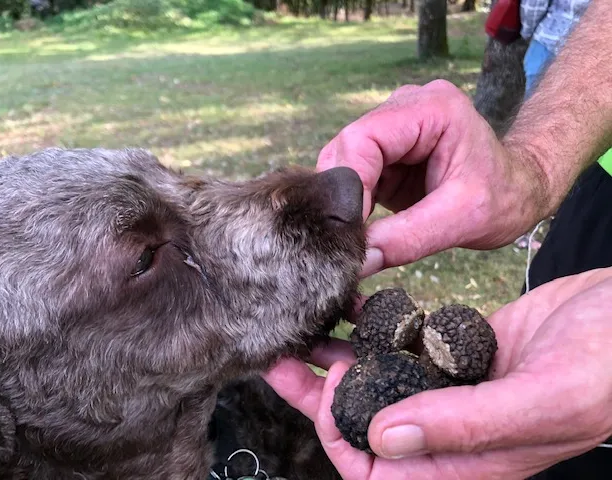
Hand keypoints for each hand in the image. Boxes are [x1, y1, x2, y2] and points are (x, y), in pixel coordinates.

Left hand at [263, 268, 611, 479]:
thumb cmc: (606, 368)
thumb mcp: (539, 401)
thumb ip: (462, 425)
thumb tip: (384, 439)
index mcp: (466, 460)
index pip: (379, 470)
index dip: (341, 436)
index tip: (328, 387)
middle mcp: (451, 428)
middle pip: (366, 420)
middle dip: (318, 394)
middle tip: (280, 356)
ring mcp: (453, 386)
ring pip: (379, 379)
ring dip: (340, 356)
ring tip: (305, 325)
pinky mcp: (459, 350)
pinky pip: (404, 344)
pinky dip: (377, 328)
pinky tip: (353, 306)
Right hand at [317, 80, 552, 276]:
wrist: (520, 191)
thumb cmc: (505, 198)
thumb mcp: (463, 221)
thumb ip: (408, 239)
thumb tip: (358, 262)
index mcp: (431, 108)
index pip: (363, 138)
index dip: (349, 185)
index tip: (350, 231)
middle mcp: (405, 107)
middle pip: (346, 148)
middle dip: (341, 197)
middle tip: (347, 241)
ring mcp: (392, 128)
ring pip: (343, 163)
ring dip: (343, 203)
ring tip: (354, 239)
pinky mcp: (385, 152)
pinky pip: (353, 176)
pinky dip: (351, 205)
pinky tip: (360, 229)